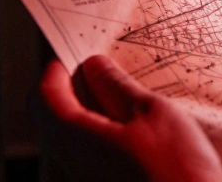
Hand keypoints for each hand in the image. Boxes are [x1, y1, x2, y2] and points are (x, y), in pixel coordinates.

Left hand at [39, 54, 221, 181]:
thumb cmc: (177, 174)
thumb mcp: (152, 113)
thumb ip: (117, 86)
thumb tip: (94, 66)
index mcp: (75, 136)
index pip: (44, 93)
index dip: (59, 66)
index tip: (81, 52)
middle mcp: (71, 159)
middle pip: (51, 113)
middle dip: (72, 86)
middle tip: (104, 69)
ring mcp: (86, 174)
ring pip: (70, 132)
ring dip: (91, 107)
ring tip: (127, 94)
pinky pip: (88, 149)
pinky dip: (102, 129)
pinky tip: (135, 126)